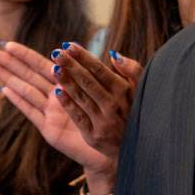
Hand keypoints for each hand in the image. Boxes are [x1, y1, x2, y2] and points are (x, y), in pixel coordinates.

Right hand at [0, 42, 111, 175]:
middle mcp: (55, 96)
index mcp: (67, 83)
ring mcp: (50, 113)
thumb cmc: (112, 117)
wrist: (113, 147)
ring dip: (8, 78)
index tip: (7, 44)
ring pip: (25, 90)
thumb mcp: (108, 88)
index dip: (23, 55)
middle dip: (8, 63)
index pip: (40, 64)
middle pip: (27, 75)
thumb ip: (97, 69)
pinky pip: (31, 112)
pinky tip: (4, 90)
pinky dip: (18, 101)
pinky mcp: (50, 129)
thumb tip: (93, 50)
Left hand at [52, 43, 142, 166]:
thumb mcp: (141, 90)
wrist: (138, 148)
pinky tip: (56, 92)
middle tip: (56, 53)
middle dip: (71, 65)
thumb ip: (132, 70)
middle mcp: (114, 105)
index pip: (100, 70)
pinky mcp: (94, 136)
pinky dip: (68, 104)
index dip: (84, 57)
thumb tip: (114, 54)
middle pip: (88, 81)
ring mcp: (103, 121)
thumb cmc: (136, 112)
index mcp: (124, 91)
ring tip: (53, 68)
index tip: (69, 45)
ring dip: (66, 81)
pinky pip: (78, 117)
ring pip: (81, 97)